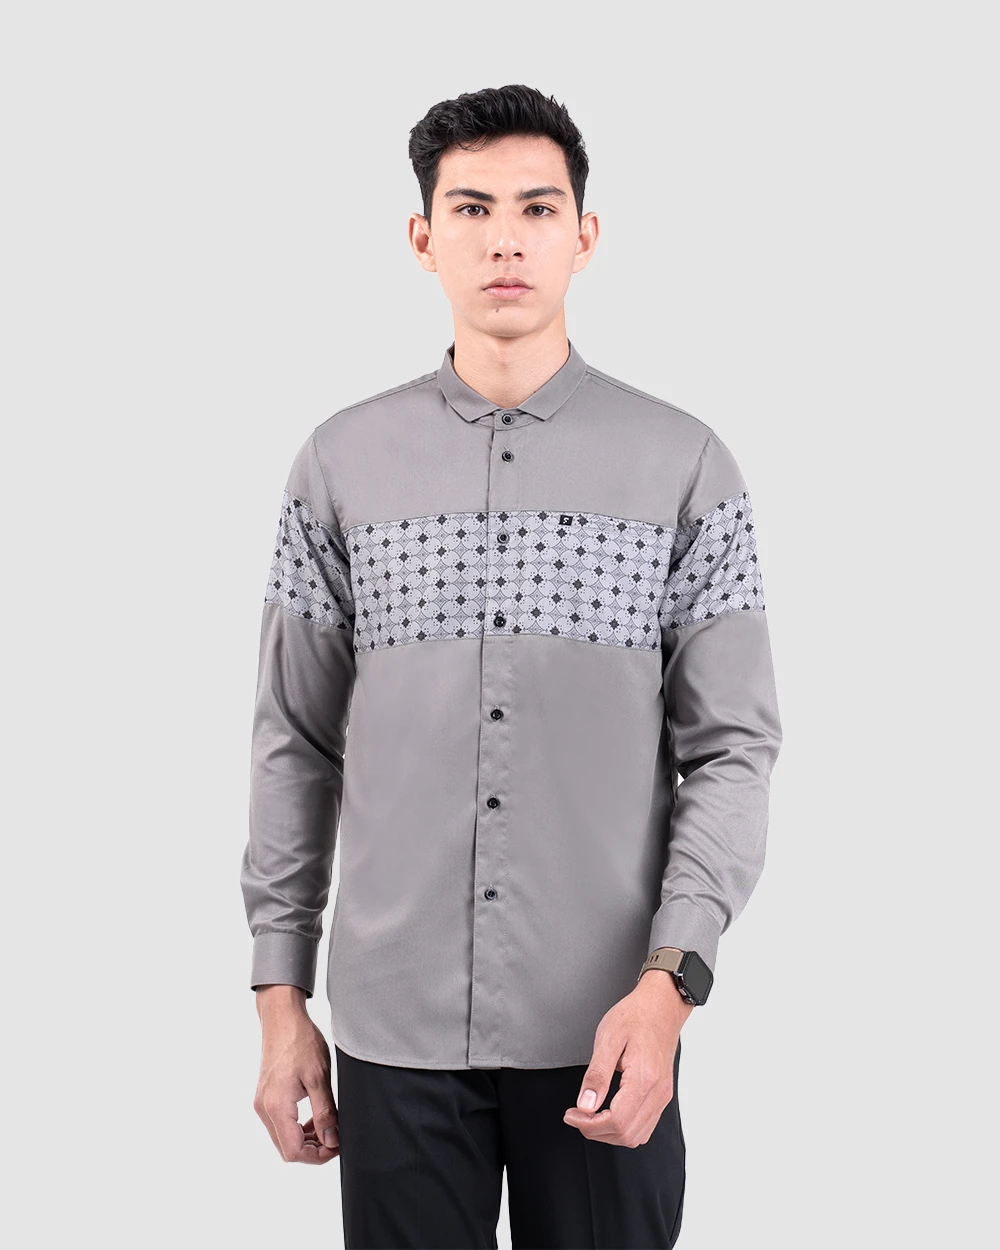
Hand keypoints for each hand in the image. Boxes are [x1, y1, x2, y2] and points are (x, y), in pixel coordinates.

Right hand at [253, 985, 339, 1163]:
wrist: (282, 1018)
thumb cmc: (301, 1041)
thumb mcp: (319, 1078)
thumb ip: (325, 1113)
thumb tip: (331, 1141)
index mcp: (276, 1106)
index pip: (293, 1151)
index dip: (317, 1156)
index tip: (337, 1146)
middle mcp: (264, 1109)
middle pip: (287, 1149)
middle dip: (313, 1150)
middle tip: (335, 1137)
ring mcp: (262, 1103)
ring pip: (283, 1138)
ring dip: (306, 1139)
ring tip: (327, 1125)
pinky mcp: (265, 1096)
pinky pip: (280, 1124)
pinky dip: (297, 1127)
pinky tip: (314, 1115)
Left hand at [563, 967, 693, 1146]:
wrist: (661, 1006)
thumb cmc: (635, 1016)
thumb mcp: (608, 1038)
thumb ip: (596, 1074)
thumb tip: (585, 1105)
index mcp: (644, 1078)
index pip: (617, 1121)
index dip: (589, 1124)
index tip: (572, 1114)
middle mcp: (658, 1092)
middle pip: (626, 1134)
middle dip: (596, 1131)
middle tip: (577, 1115)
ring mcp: (663, 1095)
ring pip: (637, 1136)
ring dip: (610, 1133)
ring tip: (590, 1116)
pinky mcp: (662, 1095)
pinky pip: (645, 1127)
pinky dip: (624, 1129)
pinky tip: (608, 1114)